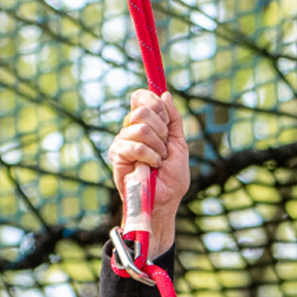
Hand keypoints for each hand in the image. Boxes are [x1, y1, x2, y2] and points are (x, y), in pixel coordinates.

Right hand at [107, 89, 190, 251]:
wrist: (164, 202)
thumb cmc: (172, 177)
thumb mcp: (180, 144)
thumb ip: (174, 119)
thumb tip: (165, 94)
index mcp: (145, 124)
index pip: (142, 97)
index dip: (156, 106)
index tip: (167, 125)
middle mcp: (131, 129)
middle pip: (142, 110)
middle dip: (161, 131)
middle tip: (164, 149)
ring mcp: (122, 141)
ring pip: (140, 128)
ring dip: (158, 147)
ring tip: (158, 162)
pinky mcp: (117, 155)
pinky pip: (136, 146)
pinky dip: (150, 157)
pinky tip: (151, 167)